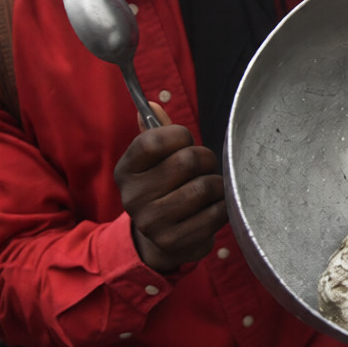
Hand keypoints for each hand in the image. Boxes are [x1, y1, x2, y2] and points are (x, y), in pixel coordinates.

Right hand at [114, 103, 225, 273]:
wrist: (163, 241)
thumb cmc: (166, 188)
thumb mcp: (156, 160)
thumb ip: (156, 131)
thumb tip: (152, 104)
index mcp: (125, 171)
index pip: (154, 139)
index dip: (179, 135)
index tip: (184, 142)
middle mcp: (132, 198)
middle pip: (188, 160)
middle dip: (206, 159)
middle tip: (205, 167)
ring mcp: (152, 223)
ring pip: (205, 186)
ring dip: (217, 184)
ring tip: (210, 188)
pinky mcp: (175, 242)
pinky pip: (217, 212)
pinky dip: (222, 206)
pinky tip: (212, 208)